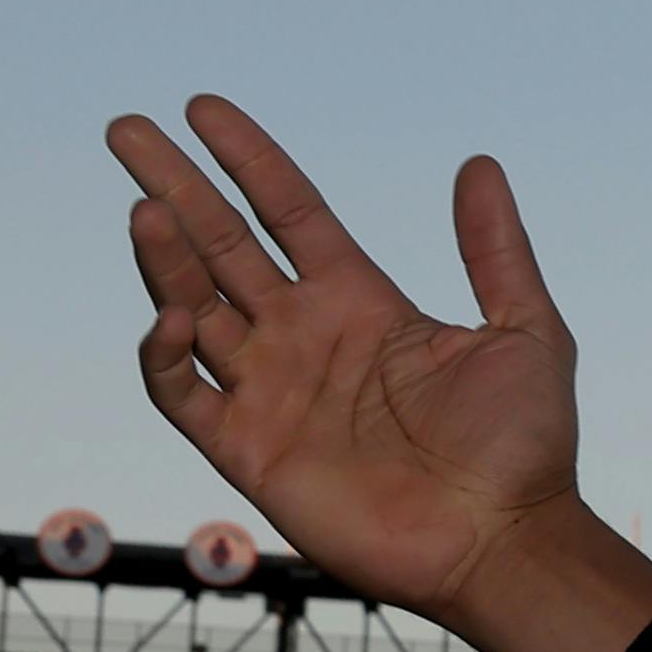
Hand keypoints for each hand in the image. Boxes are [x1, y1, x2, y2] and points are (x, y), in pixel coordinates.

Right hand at [111, 97, 651, 651]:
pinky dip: (163, 352)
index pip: (288, 213)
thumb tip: (479, 162)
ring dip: (163, 259)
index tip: (203, 109)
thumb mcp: (526, 331)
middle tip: (125, 128)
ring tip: (148, 211)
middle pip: (221, 245)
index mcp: (363, 304)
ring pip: (191, 306)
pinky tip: (175, 315)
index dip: (248, 161)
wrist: (505, 543)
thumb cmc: (526, 448)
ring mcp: (271, 391)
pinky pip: (181, 390)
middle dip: (174, 187)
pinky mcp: (248, 450)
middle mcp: (306, 338)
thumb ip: (495, 251)